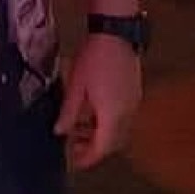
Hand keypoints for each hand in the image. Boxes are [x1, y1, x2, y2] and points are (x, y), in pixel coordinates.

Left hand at [54, 33, 141, 169]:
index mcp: (112, 116)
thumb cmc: (94, 57)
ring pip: (119, 131)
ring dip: (101, 134)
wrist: (116, 33)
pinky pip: (123, 117)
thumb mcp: (75, 85)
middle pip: (112, 143)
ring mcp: (134, 103)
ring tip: (80, 127)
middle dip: (94, 147)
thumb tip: (59, 131)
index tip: (74, 160)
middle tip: (74, 144)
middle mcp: (127, 114)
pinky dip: (109, 122)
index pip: (101, 148)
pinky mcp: (135, 93)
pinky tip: (94, 110)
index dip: (87, 157)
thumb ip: (68, 112)